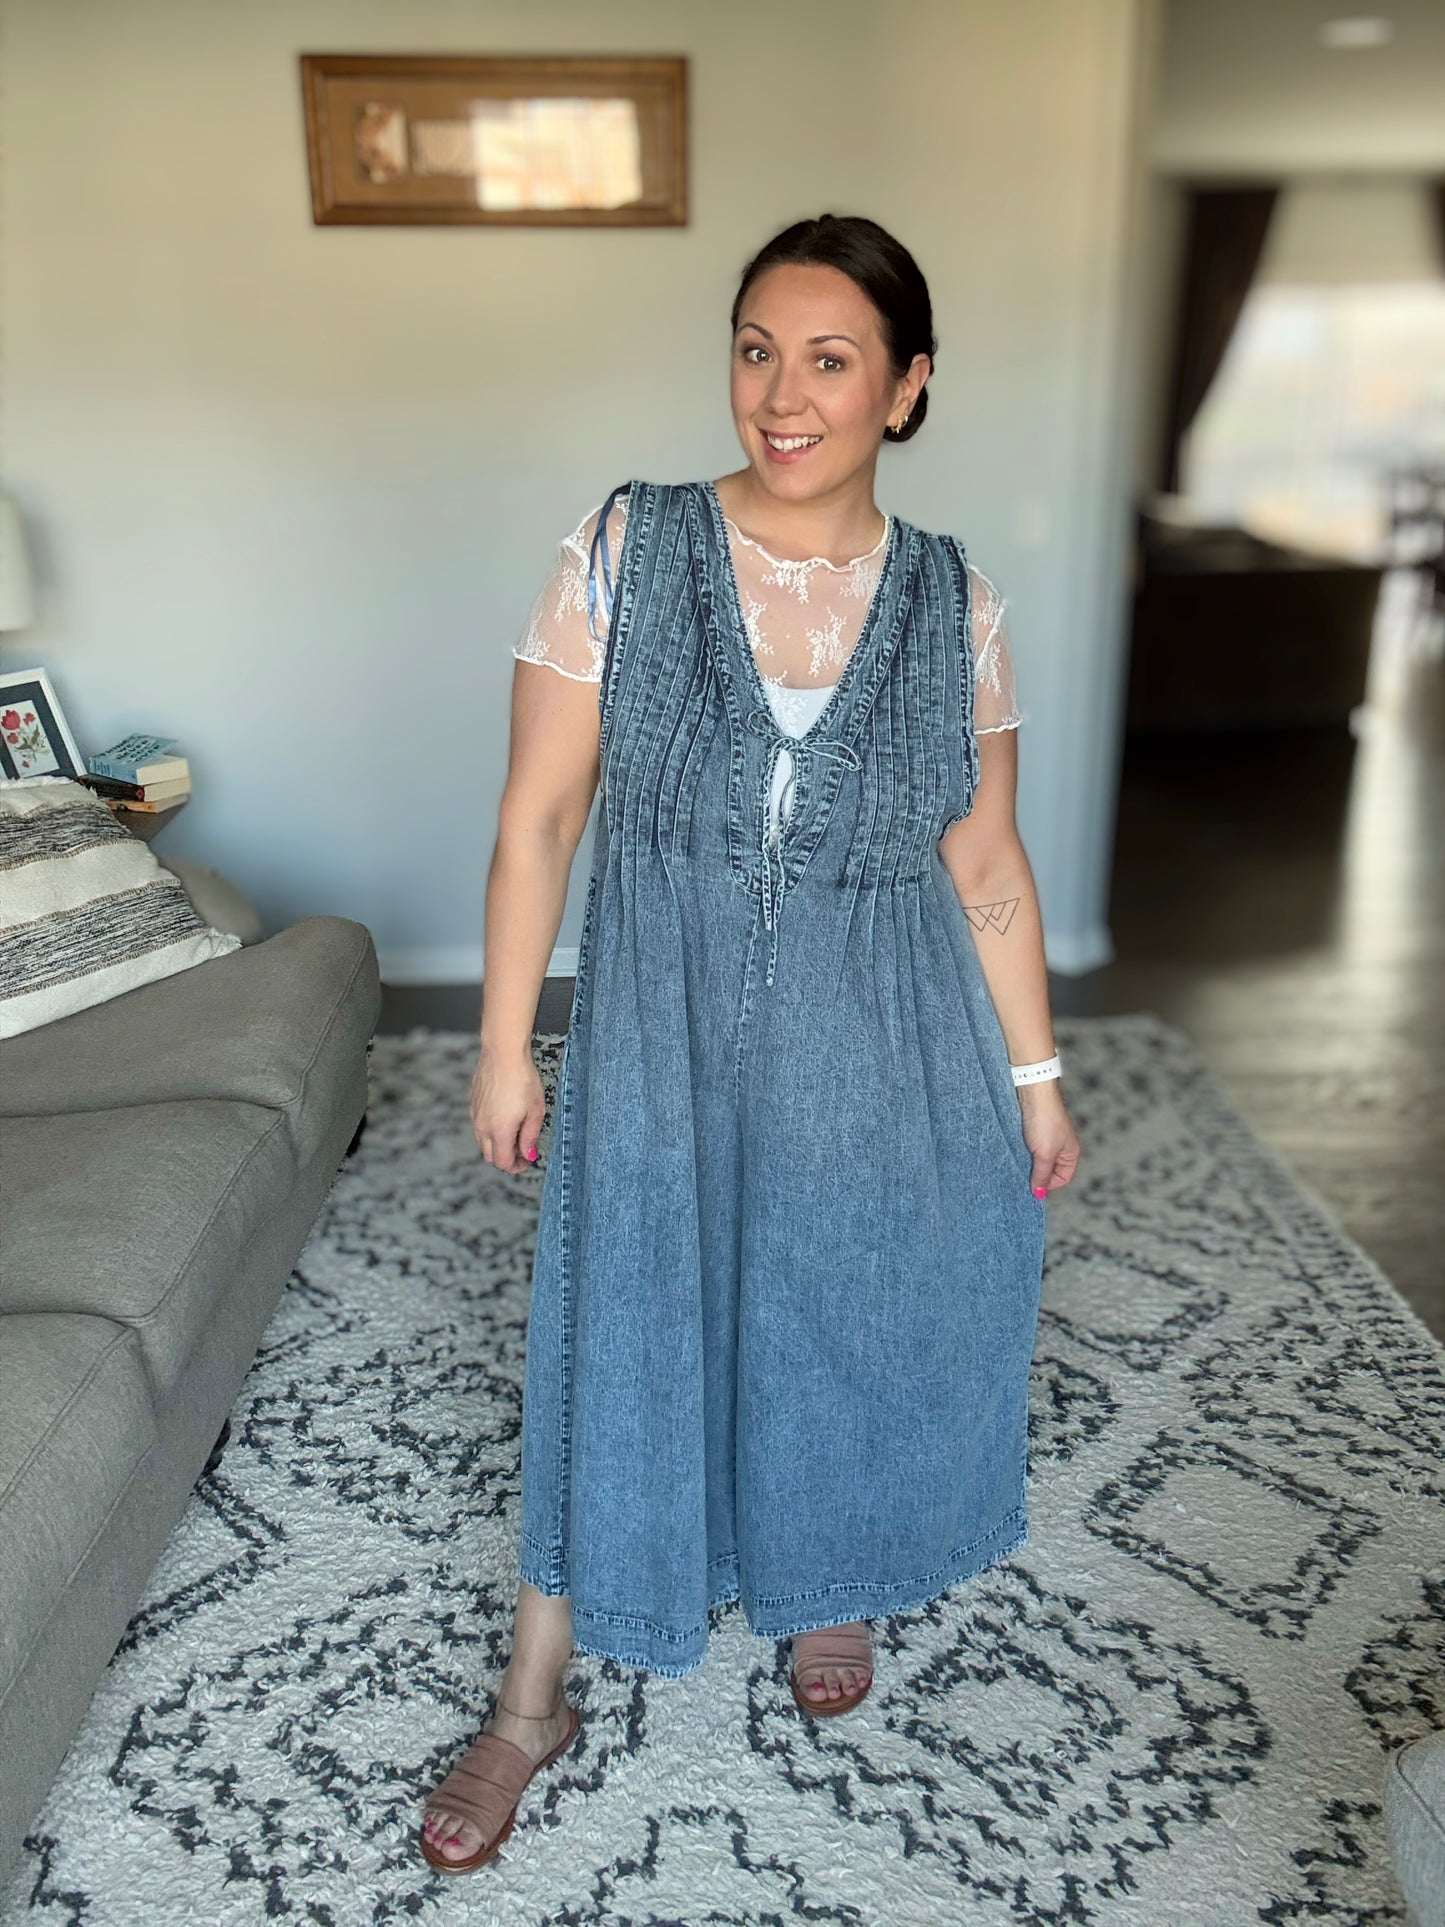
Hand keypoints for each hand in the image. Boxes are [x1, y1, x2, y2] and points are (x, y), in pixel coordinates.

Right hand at [470, 1041, 546, 1173]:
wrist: (503, 1053)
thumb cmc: (523, 1079)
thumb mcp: (535, 1111)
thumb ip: (530, 1137)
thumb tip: (528, 1154)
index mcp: (499, 1131)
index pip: (503, 1162)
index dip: (517, 1167)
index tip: (528, 1161)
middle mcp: (482, 1126)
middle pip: (490, 1156)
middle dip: (506, 1158)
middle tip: (523, 1150)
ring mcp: (475, 1114)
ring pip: (483, 1142)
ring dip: (498, 1144)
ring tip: (516, 1132)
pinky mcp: (472, 1104)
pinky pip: (479, 1126)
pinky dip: (490, 1130)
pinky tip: (505, 1117)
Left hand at [1017, 1081, 1079, 1198]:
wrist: (1033, 1091)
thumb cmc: (1044, 1120)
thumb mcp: (1044, 1153)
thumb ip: (1041, 1174)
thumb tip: (1039, 1193)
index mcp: (1071, 1153)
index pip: (1062, 1179)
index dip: (1047, 1184)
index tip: (1031, 1183)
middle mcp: (1062, 1146)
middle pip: (1049, 1170)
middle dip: (1036, 1173)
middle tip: (1021, 1174)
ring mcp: (1048, 1137)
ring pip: (1038, 1158)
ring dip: (1028, 1162)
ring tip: (1017, 1161)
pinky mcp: (1035, 1130)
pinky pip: (1030, 1147)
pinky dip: (1023, 1152)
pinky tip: (1015, 1150)